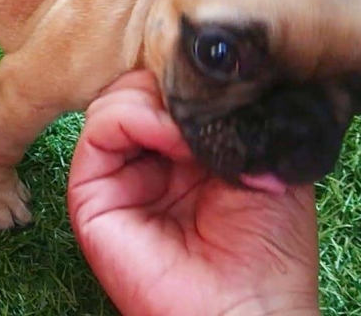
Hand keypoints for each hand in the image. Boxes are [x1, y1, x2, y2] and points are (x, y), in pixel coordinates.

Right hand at [68, 71, 320, 315]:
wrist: (251, 309)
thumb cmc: (268, 241)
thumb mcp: (262, 154)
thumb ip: (230, 108)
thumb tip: (196, 69)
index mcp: (180, 148)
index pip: (164, 84)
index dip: (185, 72)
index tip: (217, 79)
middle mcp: (144, 156)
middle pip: (137, 84)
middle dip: (171, 82)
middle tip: (206, 104)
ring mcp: (117, 173)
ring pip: (115, 98)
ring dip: (157, 101)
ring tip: (192, 132)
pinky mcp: (91, 192)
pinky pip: (100, 128)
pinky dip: (135, 118)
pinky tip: (173, 140)